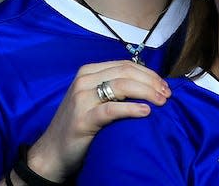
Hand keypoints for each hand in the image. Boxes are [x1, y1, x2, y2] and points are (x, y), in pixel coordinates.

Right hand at [25, 60, 170, 180]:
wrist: (52, 153)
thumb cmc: (79, 126)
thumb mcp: (94, 100)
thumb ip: (114, 89)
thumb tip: (149, 84)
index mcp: (88, 72)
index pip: (125, 65)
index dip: (148, 73)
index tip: (164, 85)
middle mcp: (84, 80)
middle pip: (126, 73)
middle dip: (151, 82)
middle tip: (167, 94)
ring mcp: (81, 98)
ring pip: (122, 86)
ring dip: (146, 92)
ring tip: (162, 102)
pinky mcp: (83, 118)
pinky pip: (112, 109)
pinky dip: (132, 108)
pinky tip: (146, 112)